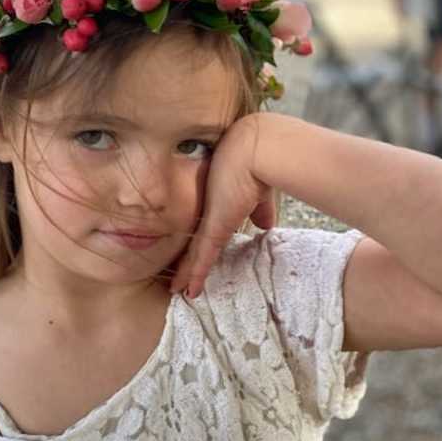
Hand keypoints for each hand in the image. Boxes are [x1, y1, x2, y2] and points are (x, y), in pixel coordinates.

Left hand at [169, 114, 275, 297]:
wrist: (256, 149)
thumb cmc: (258, 162)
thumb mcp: (260, 192)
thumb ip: (260, 209)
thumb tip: (265, 225)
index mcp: (218, 201)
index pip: (205, 228)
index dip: (198, 244)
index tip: (193, 258)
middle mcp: (209, 211)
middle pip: (194, 240)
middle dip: (186, 259)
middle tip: (177, 277)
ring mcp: (209, 218)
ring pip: (193, 252)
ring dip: (186, 272)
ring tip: (177, 288)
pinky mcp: (215, 226)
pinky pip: (201, 257)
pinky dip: (194, 275)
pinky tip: (187, 291)